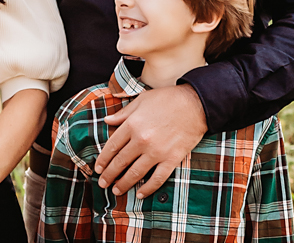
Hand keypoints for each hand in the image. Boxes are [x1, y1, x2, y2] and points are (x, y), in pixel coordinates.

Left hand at [94, 84, 206, 198]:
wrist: (196, 104)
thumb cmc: (168, 99)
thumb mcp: (141, 101)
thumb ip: (123, 113)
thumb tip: (107, 121)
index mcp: (132, 125)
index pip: (112, 147)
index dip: (103, 159)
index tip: (98, 168)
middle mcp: (142, 140)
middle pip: (120, 162)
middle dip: (109, 175)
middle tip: (102, 183)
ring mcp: (157, 152)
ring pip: (135, 173)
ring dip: (123, 184)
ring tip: (116, 190)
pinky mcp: (172, 159)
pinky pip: (157, 178)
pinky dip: (148, 188)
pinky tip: (140, 194)